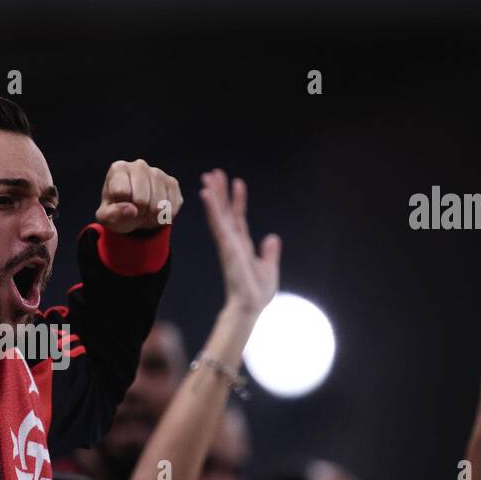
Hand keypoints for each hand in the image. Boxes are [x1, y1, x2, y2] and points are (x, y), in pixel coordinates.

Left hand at [95, 159, 181, 234]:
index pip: (122, 192)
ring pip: (158, 205)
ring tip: (145, 211)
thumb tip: (132, 210)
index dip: (122, 206)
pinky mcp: (172, 183)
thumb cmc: (117, 211)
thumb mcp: (106, 217)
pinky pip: (171, 207)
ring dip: (151, 216)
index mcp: (118, 169)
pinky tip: (156, 210)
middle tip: (134, 210)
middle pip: (141, 200)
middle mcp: (139, 166)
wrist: (135, 212)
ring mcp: (157, 173)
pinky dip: (163, 216)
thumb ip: (112, 214)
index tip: (120, 204)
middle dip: (138, 212)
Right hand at [199, 170, 280, 318]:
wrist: (250, 306)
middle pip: (224, 212)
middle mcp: (232, 241)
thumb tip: (273, 238)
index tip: (237, 183)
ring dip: (214, 195)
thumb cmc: (257, 293)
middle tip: (213, 173)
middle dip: (220, 192)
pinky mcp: (226, 246)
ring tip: (208, 176)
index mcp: (242, 245)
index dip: (237, 201)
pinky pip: (218, 223)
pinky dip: (213, 208)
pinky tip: (207, 194)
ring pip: (219, 214)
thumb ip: (269, 253)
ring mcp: (227, 242)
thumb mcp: (269, 268)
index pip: (238, 218)